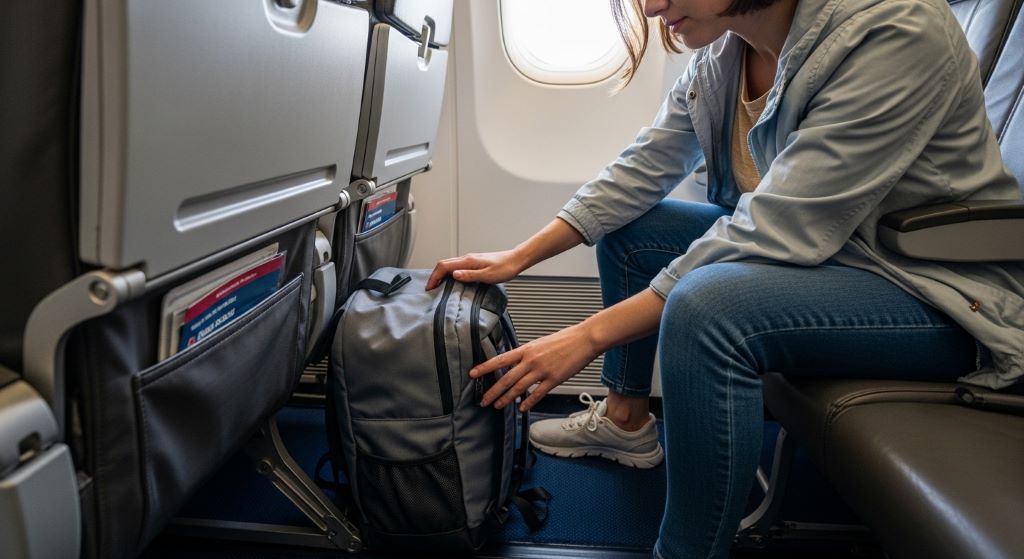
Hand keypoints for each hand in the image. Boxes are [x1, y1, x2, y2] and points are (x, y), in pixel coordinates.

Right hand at [426, 250, 524, 289]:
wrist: (515, 260)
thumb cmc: (505, 268)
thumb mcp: (488, 275)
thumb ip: (470, 275)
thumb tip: (454, 275)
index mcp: (468, 261)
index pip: (444, 266)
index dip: (434, 276)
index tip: (430, 287)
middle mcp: (467, 259)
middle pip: (444, 264)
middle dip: (434, 275)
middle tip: (430, 288)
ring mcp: (470, 260)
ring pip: (449, 265)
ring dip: (441, 274)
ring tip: (438, 286)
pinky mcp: (474, 263)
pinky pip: (456, 266)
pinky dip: (449, 273)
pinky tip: (451, 281)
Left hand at [471, 323, 600, 411]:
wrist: (584, 339)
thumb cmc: (565, 340)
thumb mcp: (541, 343)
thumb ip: (528, 354)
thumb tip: (518, 361)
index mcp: (527, 349)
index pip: (500, 359)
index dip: (485, 367)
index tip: (473, 374)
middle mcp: (531, 360)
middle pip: (506, 378)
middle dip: (493, 391)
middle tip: (483, 400)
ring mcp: (542, 370)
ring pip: (519, 388)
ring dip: (506, 398)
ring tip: (498, 406)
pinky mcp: (554, 379)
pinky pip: (538, 393)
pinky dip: (528, 402)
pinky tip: (522, 408)